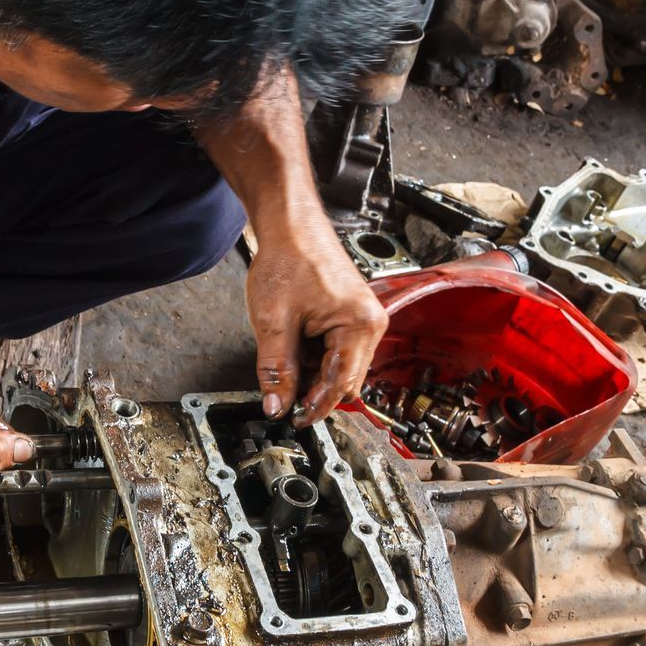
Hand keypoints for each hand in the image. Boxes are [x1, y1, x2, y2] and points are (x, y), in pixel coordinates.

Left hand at [245, 221, 387, 425]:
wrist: (291, 225)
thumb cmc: (288, 258)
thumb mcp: (274, 321)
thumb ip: (276, 369)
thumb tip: (277, 405)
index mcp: (360, 325)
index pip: (340, 385)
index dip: (314, 407)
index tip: (293, 420)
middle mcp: (371, 323)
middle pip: (345, 381)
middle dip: (314, 389)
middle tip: (282, 389)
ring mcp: (365, 320)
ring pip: (341, 368)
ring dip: (313, 371)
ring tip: (286, 349)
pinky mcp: (354, 316)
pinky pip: (338, 351)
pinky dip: (316, 356)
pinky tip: (296, 340)